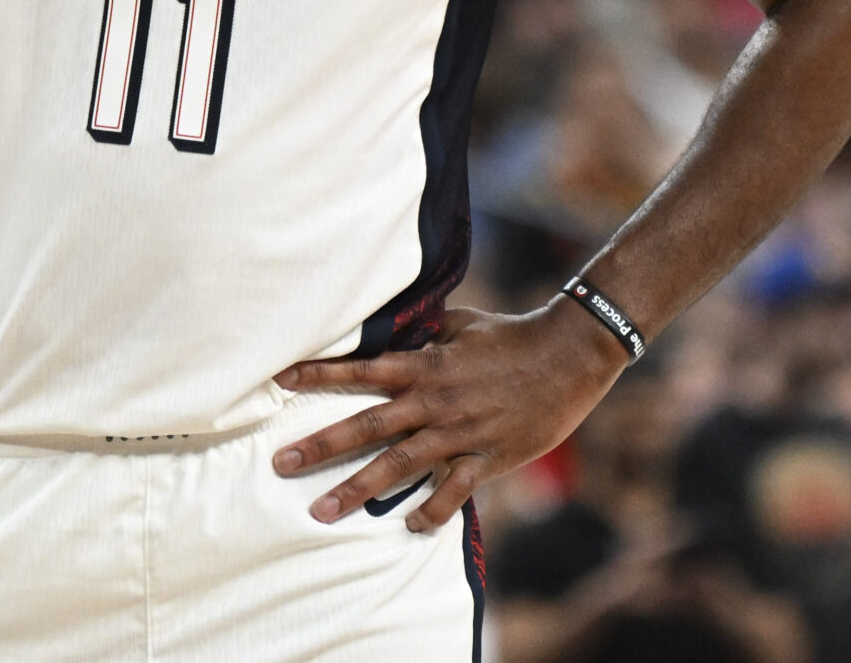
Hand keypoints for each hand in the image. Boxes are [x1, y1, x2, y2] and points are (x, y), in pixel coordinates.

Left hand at [269, 299, 626, 531]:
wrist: (569, 354)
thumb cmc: (511, 335)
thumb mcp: (460, 325)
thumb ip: (423, 335)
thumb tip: (391, 333)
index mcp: (425, 364)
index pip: (362, 370)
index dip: (321, 374)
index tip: (281, 379)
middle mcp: (435, 400)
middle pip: (368, 425)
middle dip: (322, 445)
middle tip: (281, 464)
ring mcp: (461, 431)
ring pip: (399, 464)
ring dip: (358, 488)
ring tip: (322, 511)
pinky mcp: (489, 457)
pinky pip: (454, 489)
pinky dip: (430, 510)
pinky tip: (408, 526)